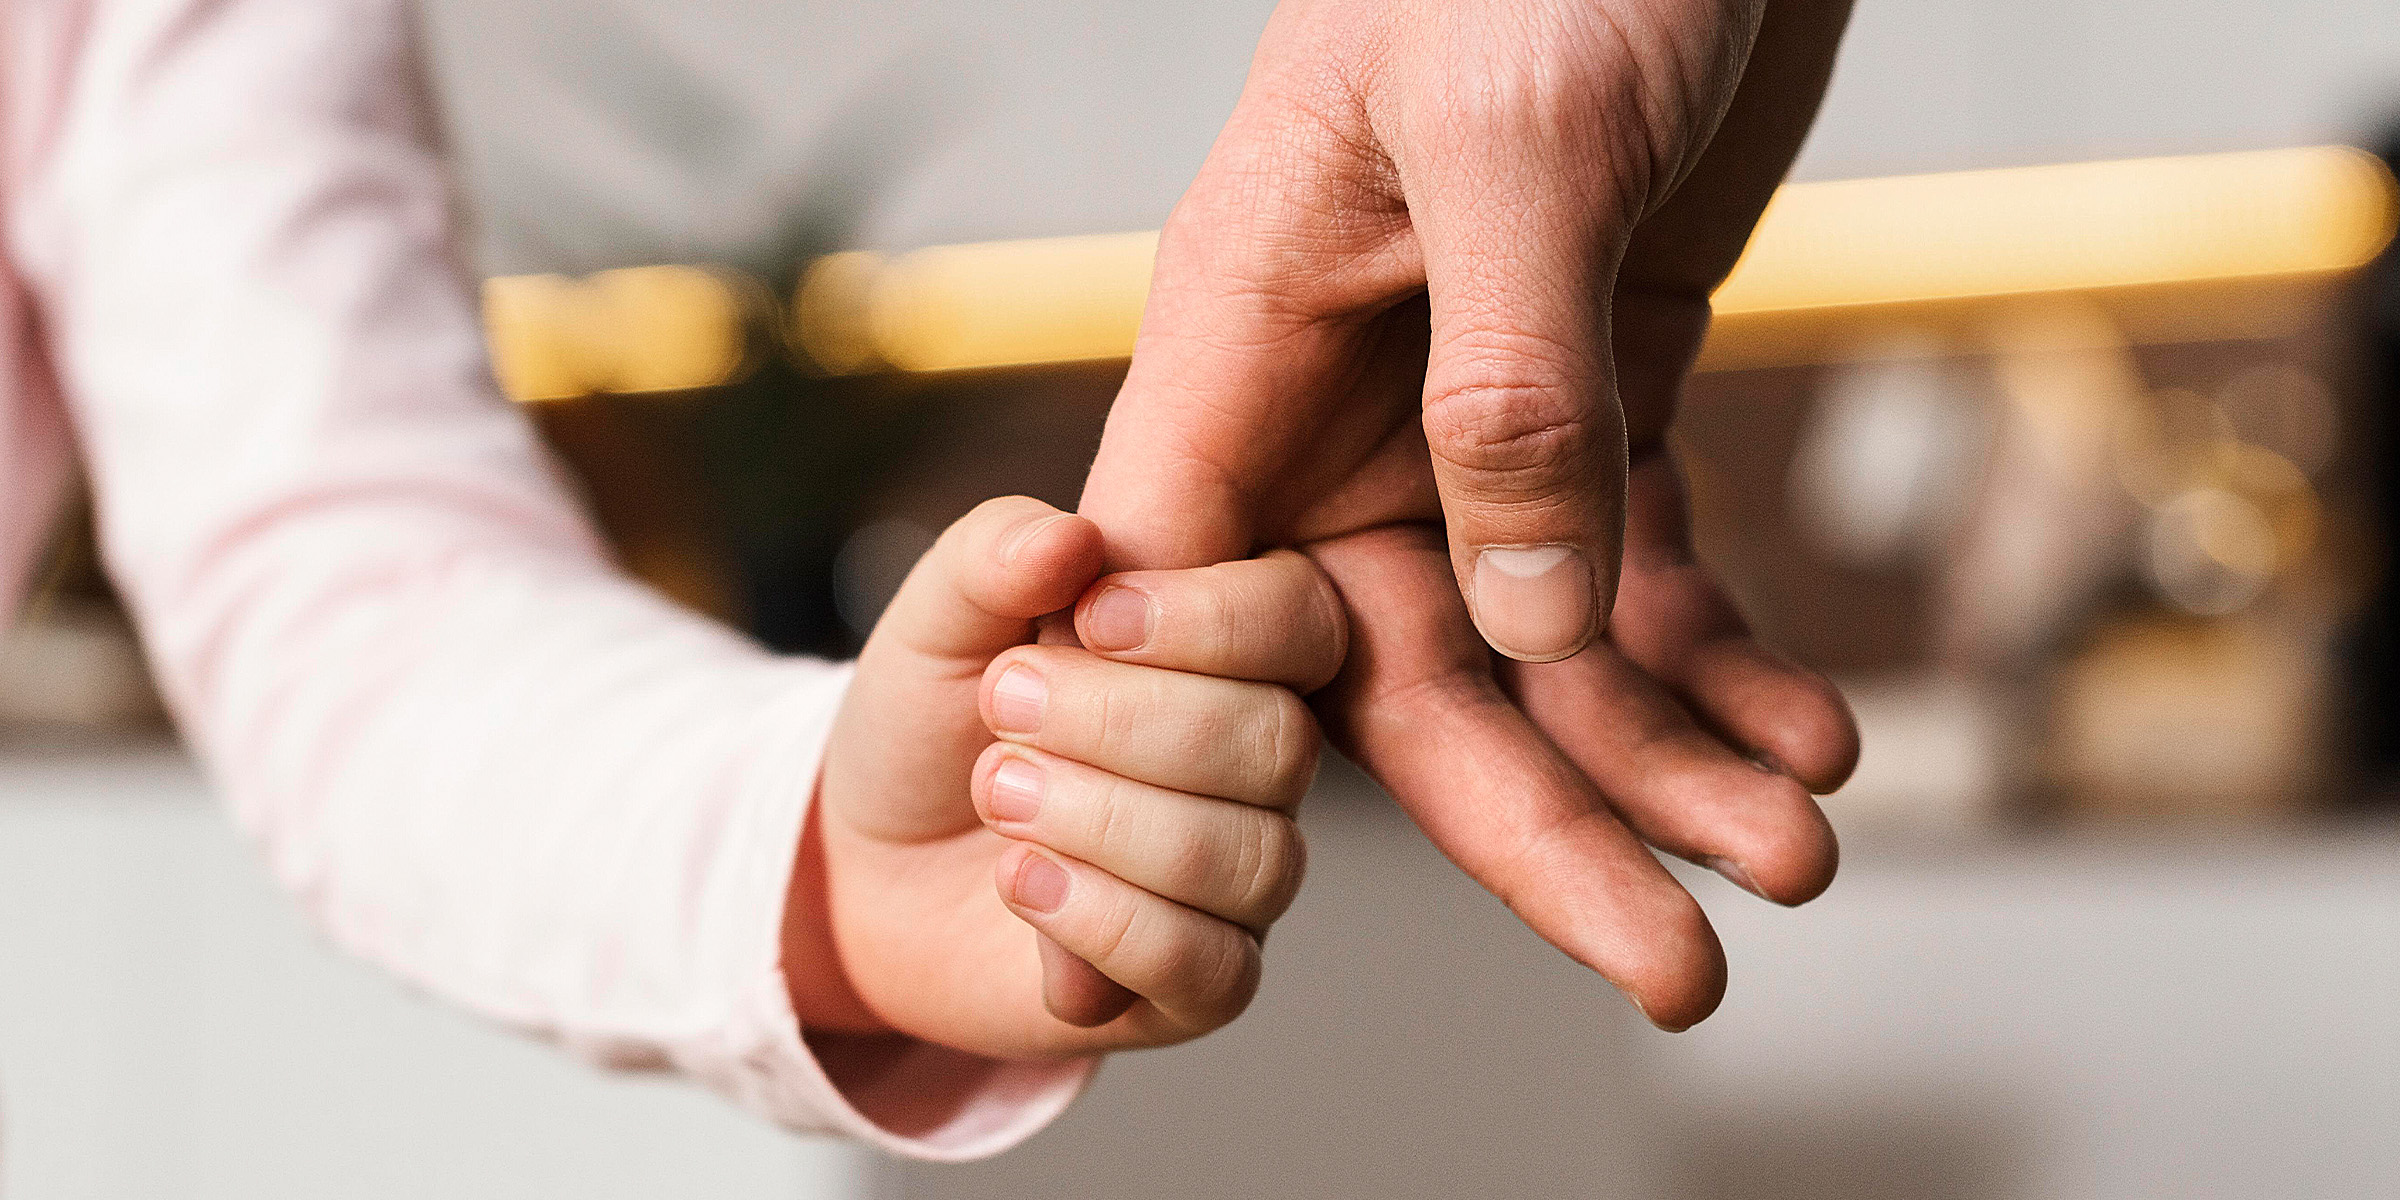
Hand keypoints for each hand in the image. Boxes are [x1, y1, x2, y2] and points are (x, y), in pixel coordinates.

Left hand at [787, 498, 1342, 1056]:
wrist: (867, 862)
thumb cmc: (932, 722)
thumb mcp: (940, 617)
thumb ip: (996, 556)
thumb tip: (1072, 539)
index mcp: (1233, 650)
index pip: (1301, 623)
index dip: (1209, 621)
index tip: (1088, 619)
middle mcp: (1262, 764)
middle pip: (1274, 744)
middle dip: (1123, 724)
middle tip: (1003, 704)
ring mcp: (1239, 879)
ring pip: (1244, 858)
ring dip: (1102, 821)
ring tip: (997, 791)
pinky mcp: (1197, 984)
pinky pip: (1206, 967)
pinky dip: (1103, 921)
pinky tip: (1021, 881)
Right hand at [1079, 0, 1859, 1027]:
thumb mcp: (1518, 142)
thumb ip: (1507, 390)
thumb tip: (1530, 628)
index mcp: (1249, 338)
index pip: (1182, 592)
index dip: (1210, 747)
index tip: (1272, 893)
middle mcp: (1342, 402)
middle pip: (1406, 669)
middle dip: (1543, 822)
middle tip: (1675, 960)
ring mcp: (1468, 407)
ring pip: (1541, 639)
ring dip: (1666, 753)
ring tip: (1795, 848)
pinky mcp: (1596, 387)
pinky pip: (1639, 561)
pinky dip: (1717, 651)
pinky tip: (1805, 728)